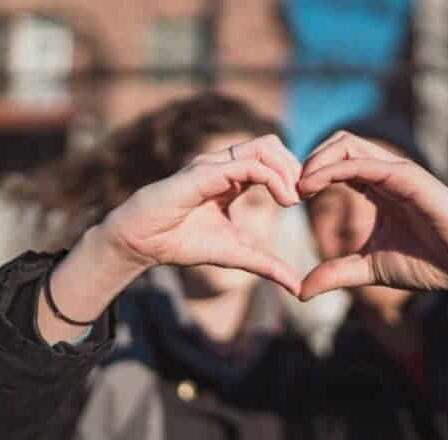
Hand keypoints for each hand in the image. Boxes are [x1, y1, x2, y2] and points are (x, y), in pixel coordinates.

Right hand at [100, 135, 302, 294]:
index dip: (293, 174)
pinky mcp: (203, 173)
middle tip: (304, 196)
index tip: (305, 200)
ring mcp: (213, 165)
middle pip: (271, 144)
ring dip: (286, 169)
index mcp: (232, 177)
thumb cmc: (181, 242)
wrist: (141, 243)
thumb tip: (296, 287)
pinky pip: (246, 165)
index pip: (271, 158)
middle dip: (295, 166)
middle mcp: (224, 164)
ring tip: (293, 199)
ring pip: (263, 147)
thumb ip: (266, 265)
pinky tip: (283, 200)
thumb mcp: (235, 254)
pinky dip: (272, 178)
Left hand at [297, 132, 447, 299]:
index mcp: (377, 187)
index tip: (288, 199)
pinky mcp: (409, 178)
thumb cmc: (429, 262)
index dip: (309, 174)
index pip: (336, 163)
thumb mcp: (370, 268)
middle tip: (289, 190)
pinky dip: (335, 168)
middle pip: (338, 143)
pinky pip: (366, 163)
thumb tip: (300, 290)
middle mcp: (386, 173)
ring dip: (316, 160)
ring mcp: (398, 172)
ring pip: (348, 144)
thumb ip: (337, 273)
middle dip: (308, 160)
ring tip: (298, 187)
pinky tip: (314, 186)